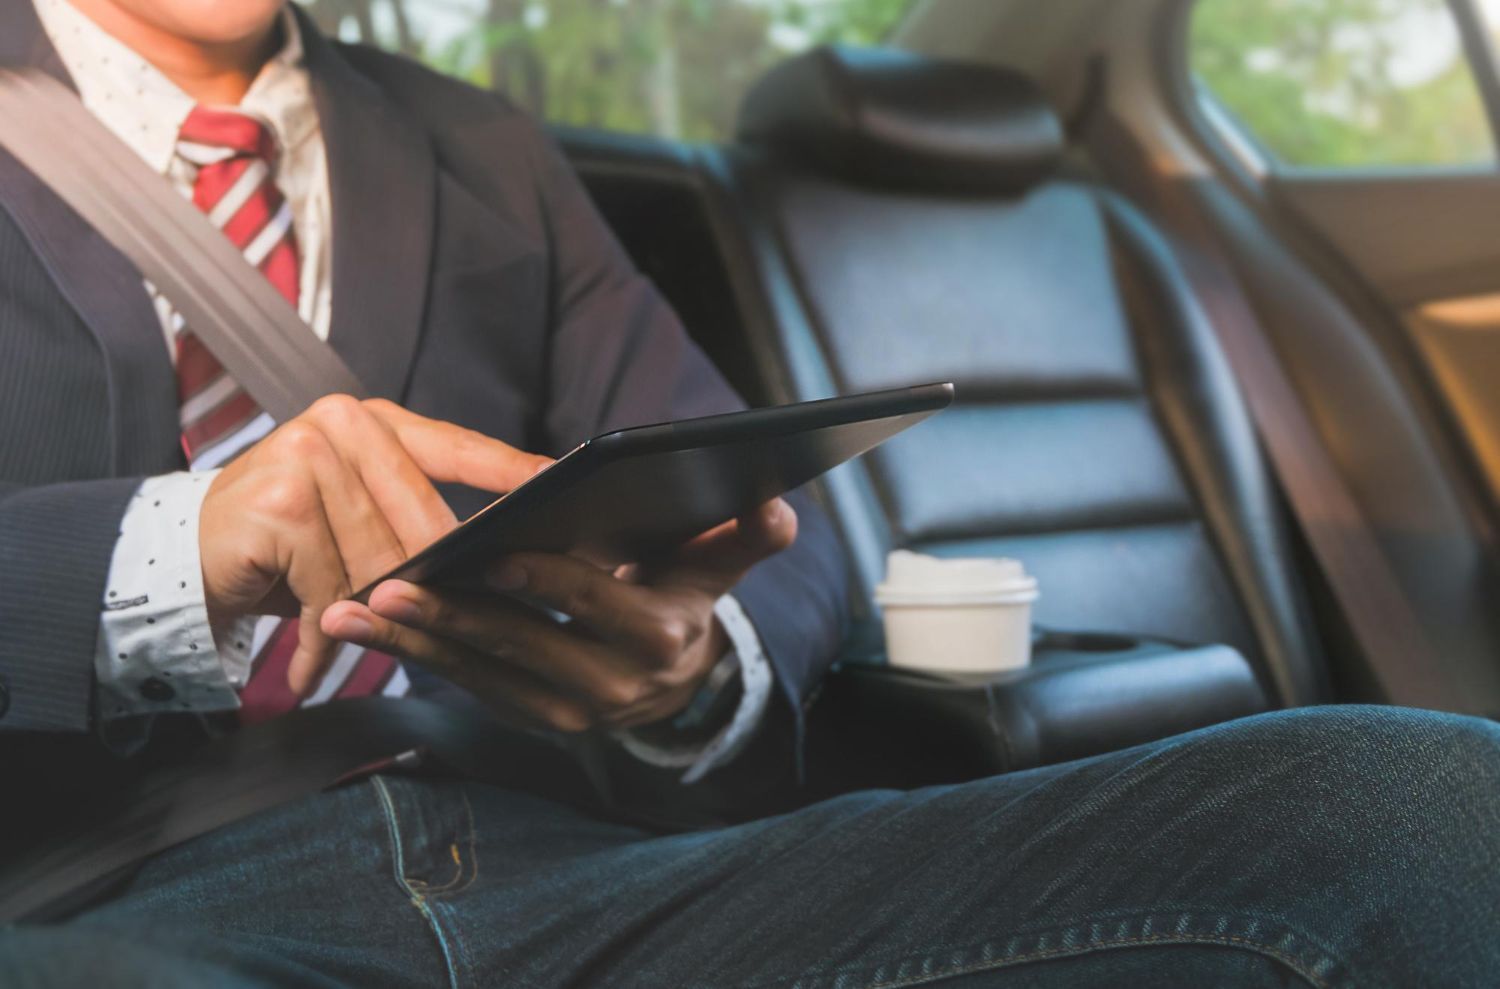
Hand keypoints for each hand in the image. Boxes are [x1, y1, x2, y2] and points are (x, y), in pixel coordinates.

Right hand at [199, 394, 551, 693]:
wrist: (184, 559)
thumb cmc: (288, 546)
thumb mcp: (358, 519)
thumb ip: (415, 517)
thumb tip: (503, 549)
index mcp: (375, 422)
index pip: (458, 447)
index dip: (511, 472)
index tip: (561, 488)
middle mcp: (343, 426)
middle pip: (422, 521)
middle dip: (434, 582)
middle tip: (460, 621)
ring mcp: (307, 458)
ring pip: (379, 563)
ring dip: (373, 615)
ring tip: (368, 644)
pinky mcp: (281, 506)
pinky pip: (329, 591)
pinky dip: (321, 638)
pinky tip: (310, 670)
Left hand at [318, 498, 796, 731]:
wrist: (676, 677)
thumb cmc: (685, 595)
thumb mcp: (719, 566)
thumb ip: (746, 535)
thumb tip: (775, 502)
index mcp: (657, 638)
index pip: (594, 605)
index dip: (544, 580)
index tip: (490, 553)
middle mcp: (612, 685)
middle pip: (521, 643)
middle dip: (450, 615)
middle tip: (386, 585)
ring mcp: (567, 709)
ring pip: (480, 670)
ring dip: (412, 641)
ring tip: (349, 609)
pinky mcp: (530, 717)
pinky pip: (466, 684)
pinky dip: (416, 656)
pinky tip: (363, 628)